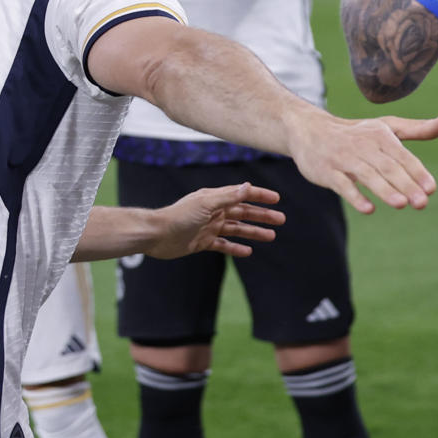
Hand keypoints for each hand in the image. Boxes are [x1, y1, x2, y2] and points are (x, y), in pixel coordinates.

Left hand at [145, 182, 285, 259]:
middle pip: (242, 212)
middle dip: (261, 215)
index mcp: (214, 198)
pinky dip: (235, 247)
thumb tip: (248, 186)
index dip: (259, 196)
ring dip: (253, 232)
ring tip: (271, 236)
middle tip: (280, 220)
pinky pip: (223, 244)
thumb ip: (228, 196)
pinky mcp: (202, 242)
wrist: (157, 235)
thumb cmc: (179, 216)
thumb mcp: (206, 203)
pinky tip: (248, 251)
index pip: (241, 194)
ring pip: (236, 229)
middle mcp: (213, 211)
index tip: (276, 200)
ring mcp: (208, 226)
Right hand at [285, 110, 437, 212]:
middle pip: (387, 167)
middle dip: (405, 184)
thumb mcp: (386, 128)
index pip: (401, 155)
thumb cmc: (356, 133)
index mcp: (380, 135)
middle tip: (422, 203)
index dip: (417, 172)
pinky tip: (369, 209)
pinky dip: (355, 196)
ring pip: (366, 175)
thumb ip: (418, 129)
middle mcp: (362, 145)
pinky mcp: (327, 171)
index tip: (431, 188)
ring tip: (401, 204)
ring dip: (384, 189)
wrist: (310, 130)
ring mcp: (343, 158)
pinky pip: (342, 184)